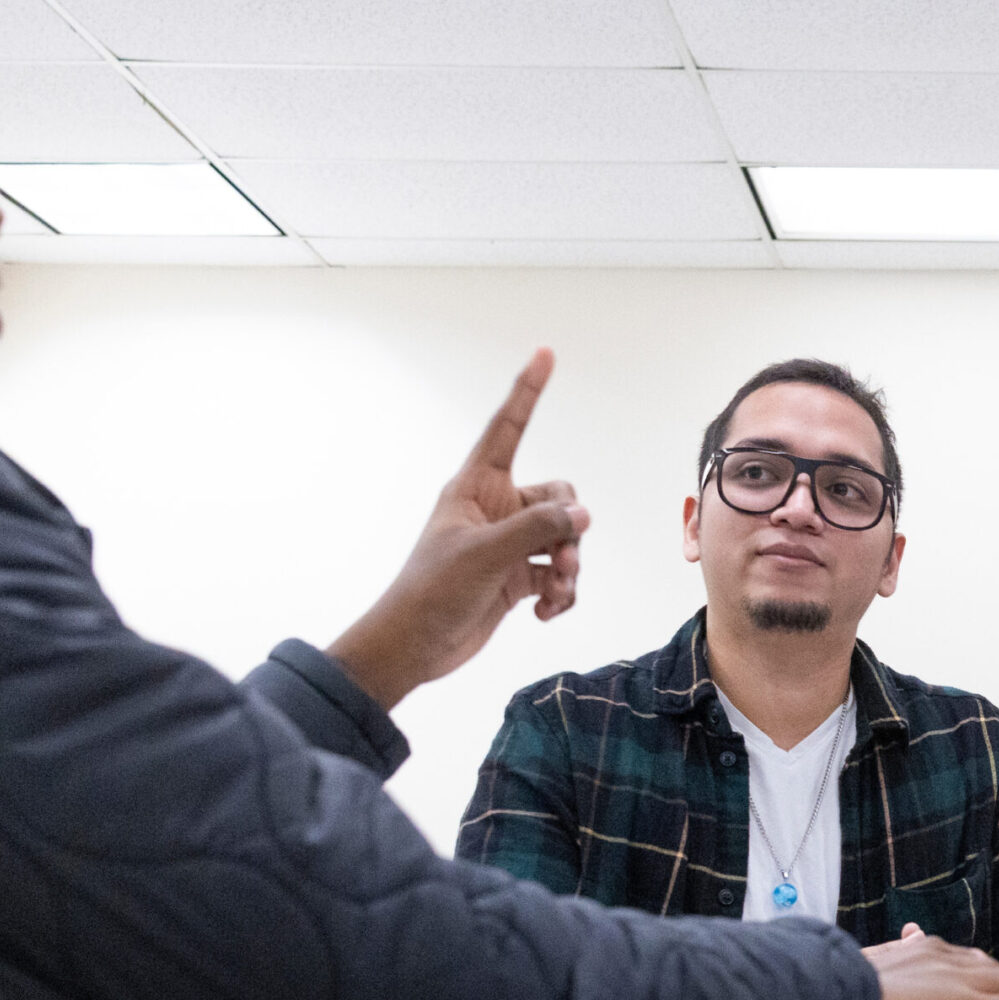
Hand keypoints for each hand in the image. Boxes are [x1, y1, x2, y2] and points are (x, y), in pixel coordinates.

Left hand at [324, 350, 589, 709]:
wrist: (414, 646)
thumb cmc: (432, 591)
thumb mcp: (486, 553)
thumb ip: (538, 527)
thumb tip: (584, 514)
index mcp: (476, 486)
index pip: (508, 427)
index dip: (527, 390)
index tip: (545, 354)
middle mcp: (495, 509)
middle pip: (557, 495)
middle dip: (569, 526)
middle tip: (562, 557)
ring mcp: (508, 544)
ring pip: (563, 538)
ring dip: (569, 566)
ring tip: (557, 591)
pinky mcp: (516, 578)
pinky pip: (557, 575)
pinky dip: (560, 594)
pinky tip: (546, 613)